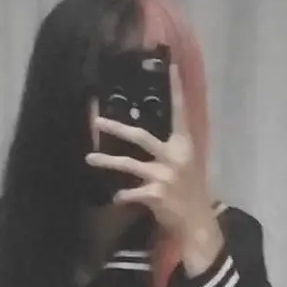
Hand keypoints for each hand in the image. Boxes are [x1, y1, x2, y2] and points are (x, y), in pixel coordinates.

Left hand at [86, 65, 223, 267]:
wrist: (196, 222)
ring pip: (129, 164)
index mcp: (184, 145)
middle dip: (117, 127)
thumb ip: (170, 148)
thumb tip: (147, 134)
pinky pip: (131, 193)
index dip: (176, 89)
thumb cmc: (190, 191)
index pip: (179, 111)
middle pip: (141, 136)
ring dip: (107, 161)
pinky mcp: (156, 195)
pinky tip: (116, 198)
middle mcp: (174, 157)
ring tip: (89, 158)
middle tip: (96, 120)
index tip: (171, 65)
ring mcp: (165, 176)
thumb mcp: (186, 164)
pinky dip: (122, 195)